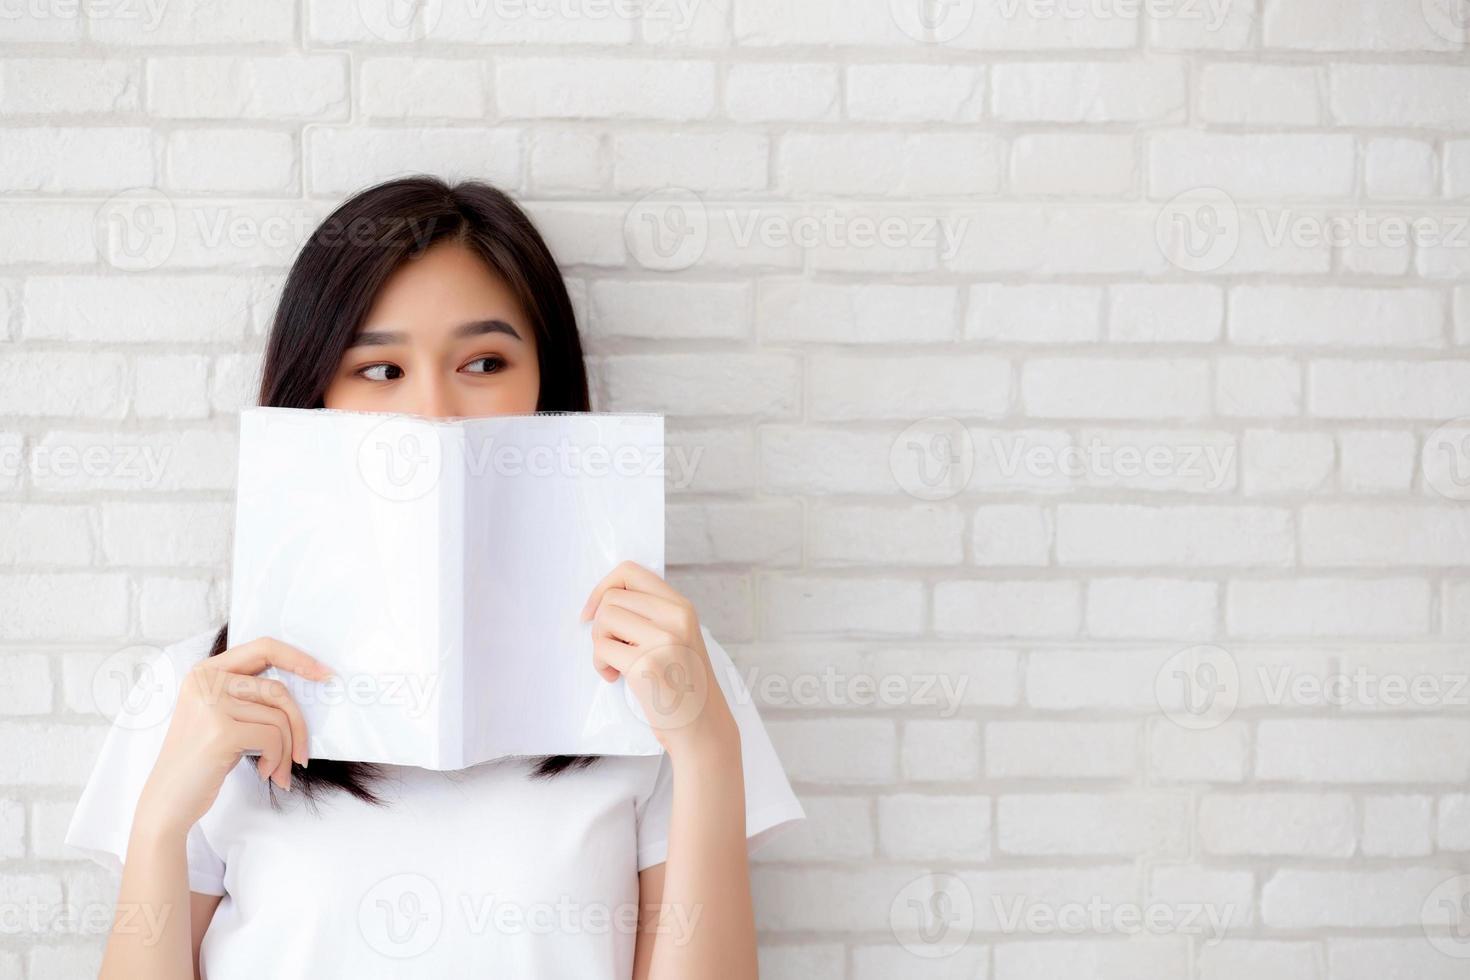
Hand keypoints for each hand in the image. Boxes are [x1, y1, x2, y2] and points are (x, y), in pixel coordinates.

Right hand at [135, 638, 331, 837]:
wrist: (168, 801)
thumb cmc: (203, 761)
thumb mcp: (222, 716)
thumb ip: (250, 696)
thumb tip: (307, 683)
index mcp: (206, 671)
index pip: (263, 648)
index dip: (299, 659)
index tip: (324, 675)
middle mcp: (205, 680)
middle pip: (278, 690)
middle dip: (298, 726)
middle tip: (302, 755)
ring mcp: (211, 704)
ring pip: (279, 717)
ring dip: (286, 750)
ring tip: (278, 770)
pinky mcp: (220, 730)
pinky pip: (272, 737)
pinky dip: (277, 759)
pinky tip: (264, 773)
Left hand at [580, 560, 737, 759]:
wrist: (702, 727)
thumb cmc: (684, 686)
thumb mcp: (678, 637)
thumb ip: (651, 615)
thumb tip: (603, 601)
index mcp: (681, 606)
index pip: (630, 571)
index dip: (604, 587)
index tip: (594, 610)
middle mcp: (675, 617)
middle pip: (612, 598)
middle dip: (601, 624)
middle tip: (613, 648)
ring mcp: (662, 640)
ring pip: (604, 620)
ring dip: (600, 644)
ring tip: (616, 664)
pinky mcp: (646, 665)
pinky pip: (602, 649)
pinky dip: (601, 665)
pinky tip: (617, 678)